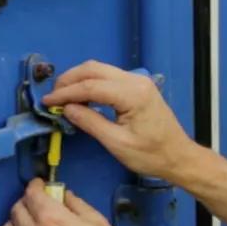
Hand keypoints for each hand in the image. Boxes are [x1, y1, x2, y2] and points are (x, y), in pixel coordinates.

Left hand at [0, 178, 138, 225]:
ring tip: (27, 225)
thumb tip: (62, 195)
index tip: (39, 186)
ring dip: (15, 224)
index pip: (31, 195)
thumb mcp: (97, 220)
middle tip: (36, 204)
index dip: (35, 186)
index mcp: (52, 219)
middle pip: (16, 211)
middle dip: (26, 203)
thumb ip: (75, 204)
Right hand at [42, 60, 201, 181]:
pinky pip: (108, 77)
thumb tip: (67, 109)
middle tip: (52, 97)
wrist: (179, 156)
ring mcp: (138, 81)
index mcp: (132, 94)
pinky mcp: (138, 86)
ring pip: (100, 70)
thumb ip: (90, 123)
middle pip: (94, 69)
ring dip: (79, 80)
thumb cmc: (151, 155)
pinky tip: (80, 97)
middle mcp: (135, 80)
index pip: (91, 86)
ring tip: (62, 96)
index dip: (66, 93)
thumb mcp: (117, 143)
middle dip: (69, 80)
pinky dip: (90, 83)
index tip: (47, 102)